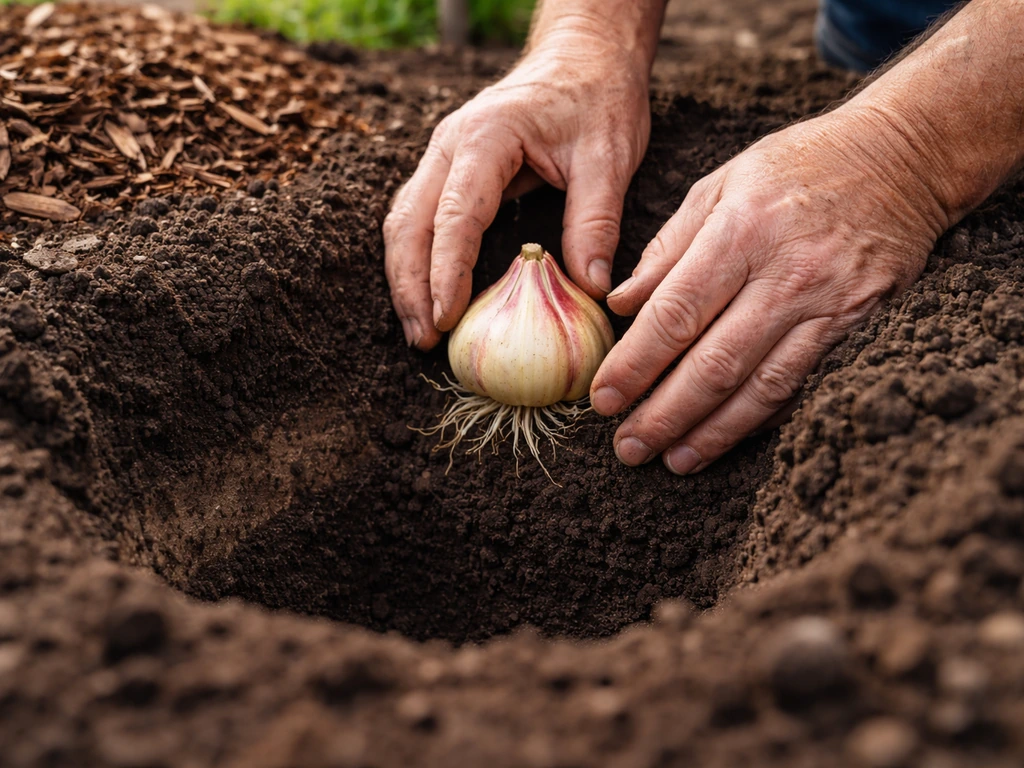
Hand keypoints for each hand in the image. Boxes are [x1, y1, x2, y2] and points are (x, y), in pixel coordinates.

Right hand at [383, 34, 650, 349]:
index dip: (446, 271)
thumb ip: (596, 220)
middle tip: (424, 339)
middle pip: (409, 222)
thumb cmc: (599, 97)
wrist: (583, 55)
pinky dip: (417, 259)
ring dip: (405, 277)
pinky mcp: (450, 169)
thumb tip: (591, 287)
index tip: (446, 317)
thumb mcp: (610, 155)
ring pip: (404, 221)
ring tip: (419, 329)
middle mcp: (451, 145)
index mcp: (486, 137)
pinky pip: (418, 217)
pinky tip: (427, 295)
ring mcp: (444, 155)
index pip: (454, 216)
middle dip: (410, 285)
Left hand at [590, 104, 950, 473]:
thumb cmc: (797, 166)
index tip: (604, 399)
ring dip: (712, 432)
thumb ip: (668, 247)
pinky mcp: (859, 325)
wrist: (903, 156)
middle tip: (628, 447)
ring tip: (673, 460)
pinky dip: (761, 419)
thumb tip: (619, 303)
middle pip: (715, 363)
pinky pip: (803, 384)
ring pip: (761, 387)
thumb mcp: (720, 184)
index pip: (675, 313)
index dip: (636, 364)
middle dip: (665, 414)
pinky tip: (726, 439)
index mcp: (739, 232)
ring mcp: (829, 304)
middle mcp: (785, 274)